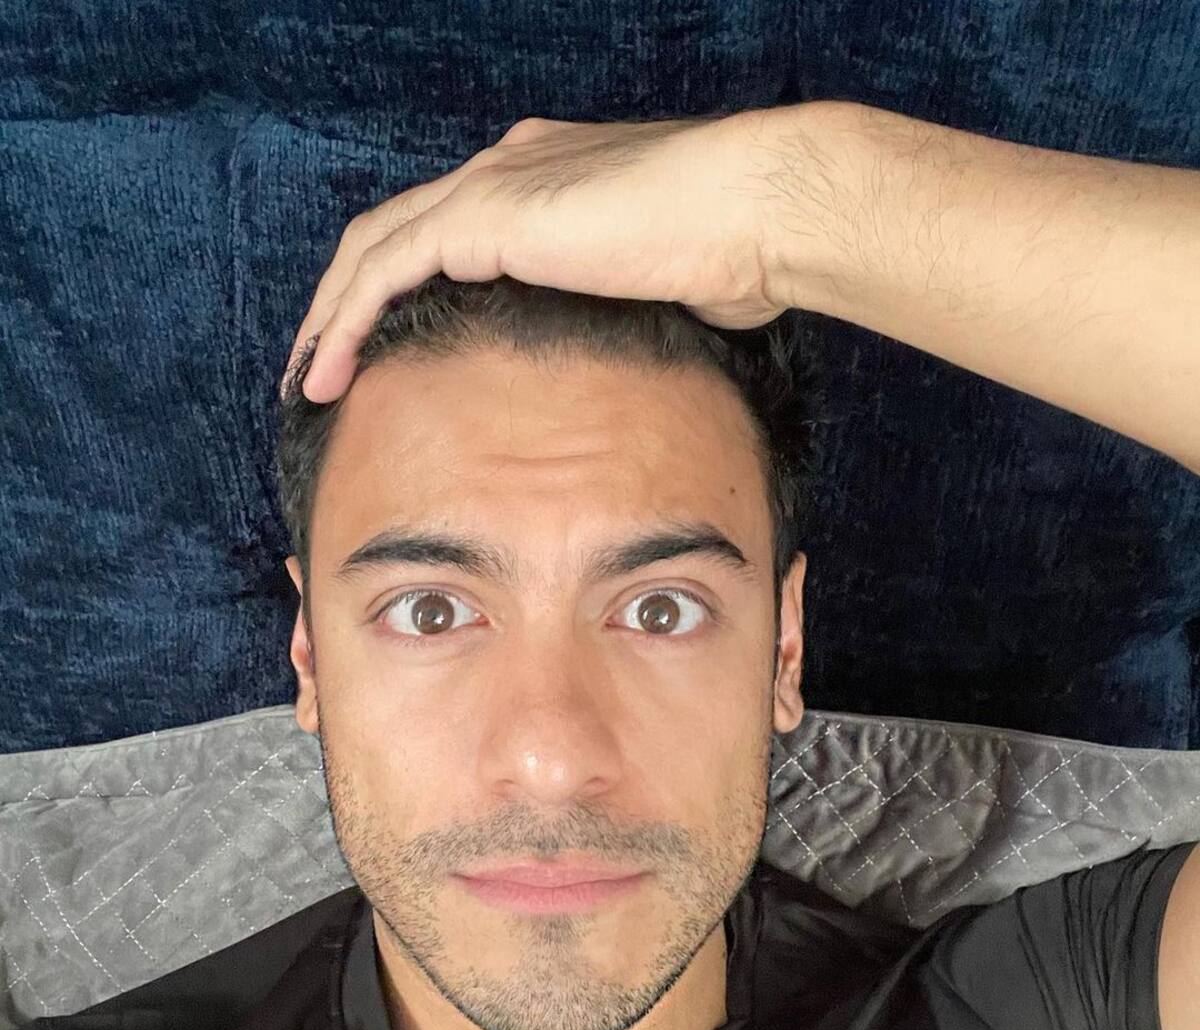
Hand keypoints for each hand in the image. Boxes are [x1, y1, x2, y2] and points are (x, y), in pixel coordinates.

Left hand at [281, 108, 788, 403]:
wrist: (752, 209)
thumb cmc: (730, 254)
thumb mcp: (654, 290)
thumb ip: (610, 309)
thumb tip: (606, 364)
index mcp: (540, 186)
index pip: (442, 236)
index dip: (397, 297)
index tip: (380, 358)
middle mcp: (504, 171)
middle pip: (390, 237)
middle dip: (342, 307)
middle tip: (317, 372)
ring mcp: (491, 186)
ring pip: (372, 250)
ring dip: (328, 319)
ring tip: (305, 382)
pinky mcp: (485, 215)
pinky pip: (384, 270)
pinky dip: (345, 322)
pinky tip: (325, 373)